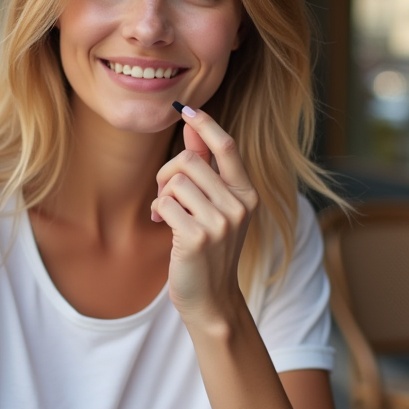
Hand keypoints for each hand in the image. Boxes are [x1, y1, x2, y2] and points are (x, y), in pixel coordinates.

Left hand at [152, 105, 258, 323]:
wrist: (211, 298)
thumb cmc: (210, 250)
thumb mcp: (217, 207)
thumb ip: (208, 170)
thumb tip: (194, 128)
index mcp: (248, 195)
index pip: (227, 147)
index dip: (206, 125)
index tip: (187, 109)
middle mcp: (239, 206)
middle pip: (190, 160)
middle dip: (167, 172)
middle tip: (164, 193)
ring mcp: (221, 222)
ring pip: (175, 180)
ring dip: (163, 194)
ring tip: (167, 214)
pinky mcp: (197, 237)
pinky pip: (165, 202)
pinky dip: (159, 210)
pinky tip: (165, 225)